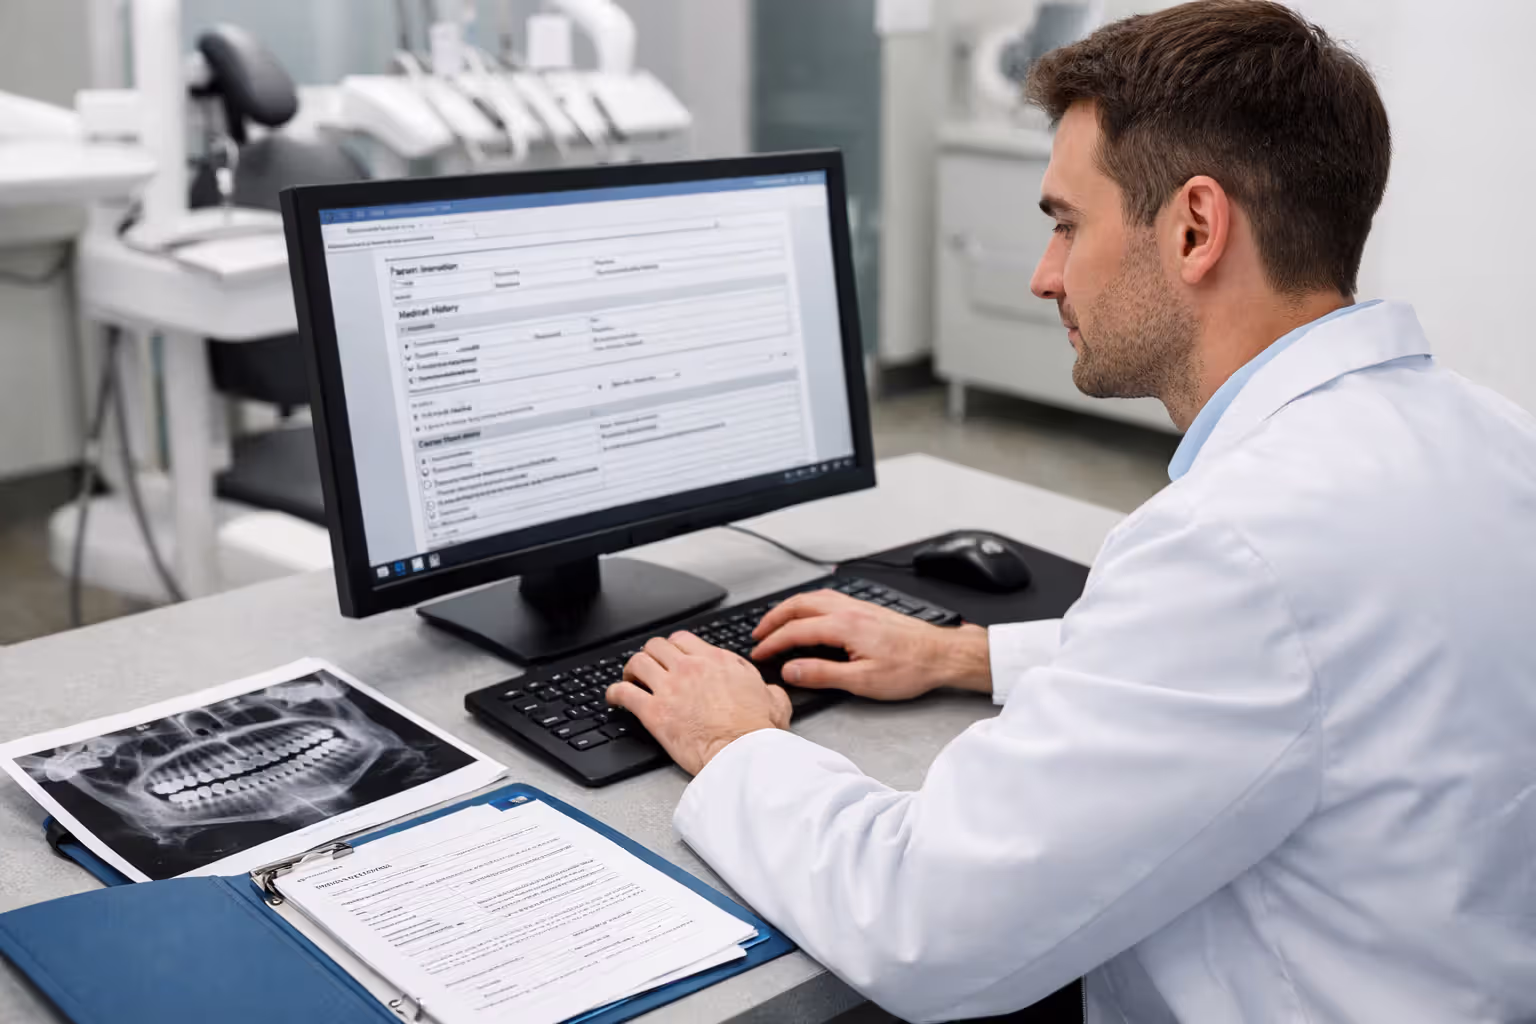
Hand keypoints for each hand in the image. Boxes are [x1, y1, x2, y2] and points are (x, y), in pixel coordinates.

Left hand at [606, 632, 792, 775]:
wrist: (743, 755)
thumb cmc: (758, 732)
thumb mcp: (775, 701)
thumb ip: (769, 689)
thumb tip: (771, 691)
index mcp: (717, 661)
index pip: (683, 639)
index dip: (672, 647)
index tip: (670, 656)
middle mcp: (691, 668)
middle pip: (656, 646)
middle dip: (650, 654)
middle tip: (649, 666)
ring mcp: (670, 688)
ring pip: (638, 662)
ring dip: (631, 669)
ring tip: (630, 678)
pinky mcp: (654, 712)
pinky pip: (624, 692)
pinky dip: (614, 693)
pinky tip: (614, 698)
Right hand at [750, 590, 991, 700]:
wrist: (942, 654)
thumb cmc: (910, 668)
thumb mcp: (863, 681)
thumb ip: (823, 674)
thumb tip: (792, 669)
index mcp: (844, 626)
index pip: (795, 630)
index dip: (772, 642)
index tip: (759, 653)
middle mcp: (849, 610)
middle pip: (799, 605)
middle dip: (774, 618)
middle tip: (758, 634)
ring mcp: (858, 606)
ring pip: (813, 598)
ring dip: (790, 608)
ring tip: (777, 622)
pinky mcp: (867, 609)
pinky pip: (828, 598)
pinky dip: (808, 604)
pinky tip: (810, 613)